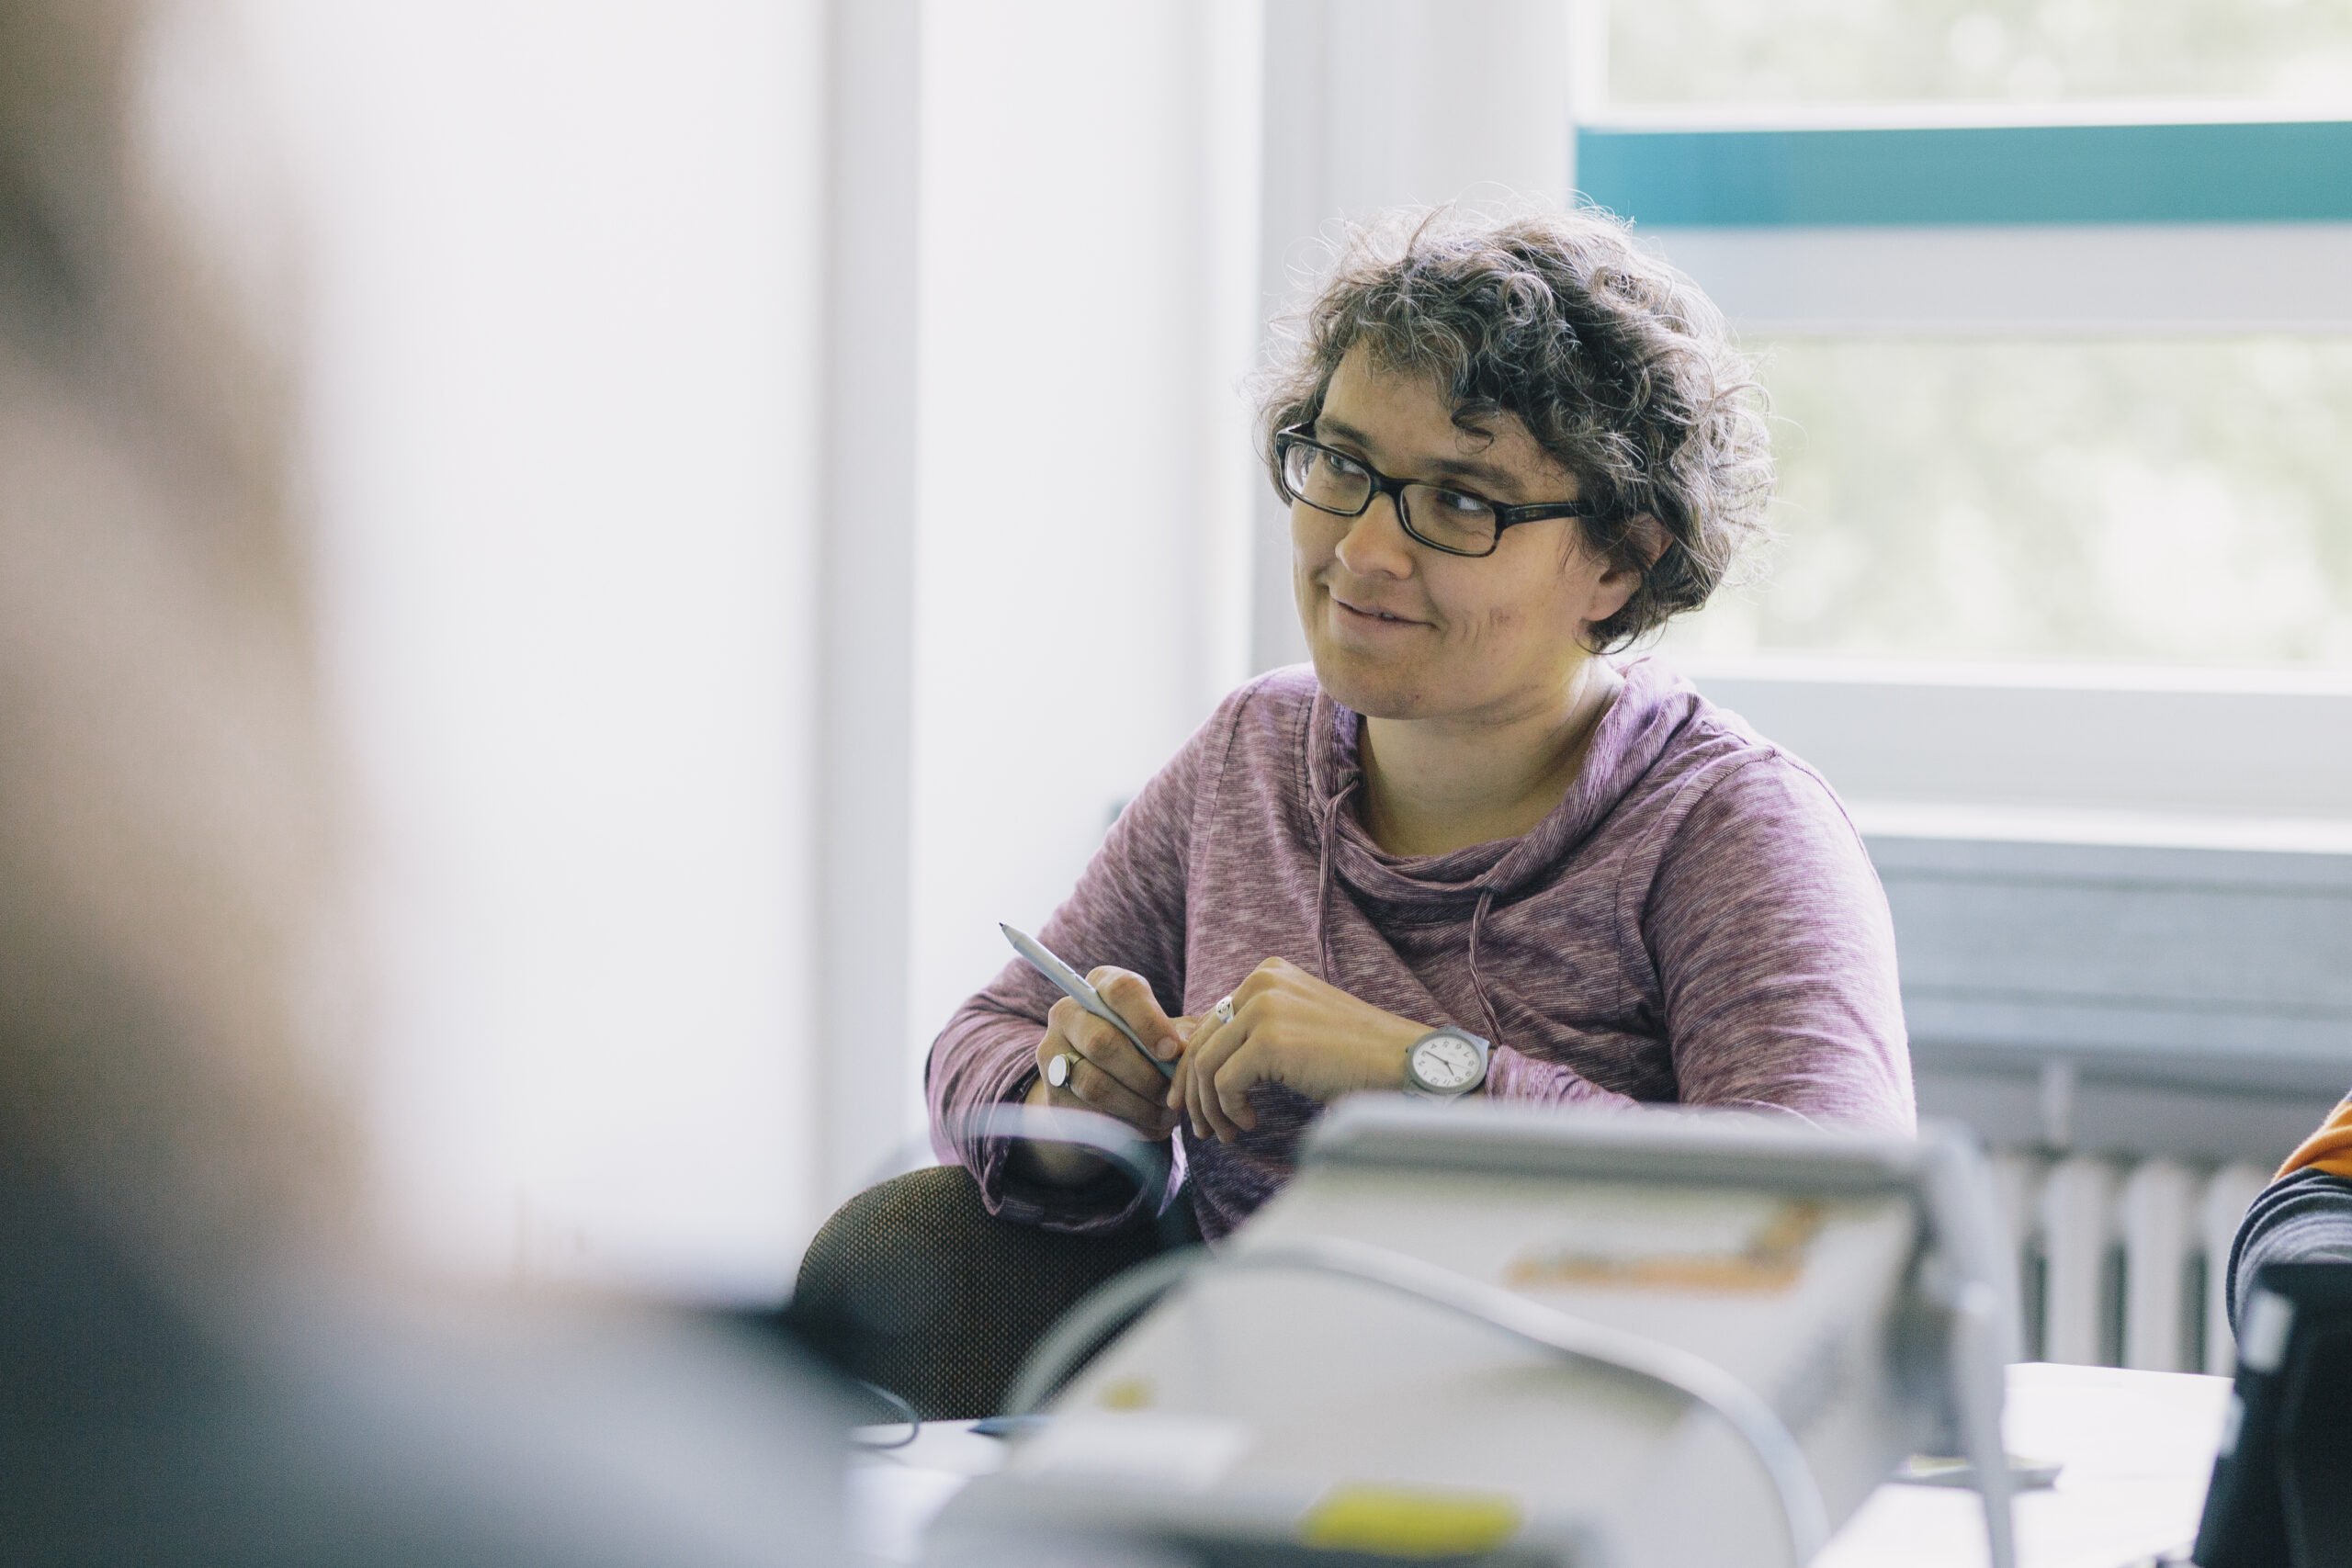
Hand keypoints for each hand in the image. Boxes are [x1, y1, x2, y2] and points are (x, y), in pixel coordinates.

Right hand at [1015, 967, 1190, 1186]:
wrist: (1106, 1087)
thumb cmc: (1147, 1050)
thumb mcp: (1166, 1034)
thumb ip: (1182, 1034)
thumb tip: (1191, 1046)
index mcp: (1099, 986)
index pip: (1122, 991)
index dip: (1149, 1022)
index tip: (1172, 1051)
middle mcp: (1067, 1014)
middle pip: (1102, 1042)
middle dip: (1145, 1074)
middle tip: (1172, 1092)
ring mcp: (1052, 1054)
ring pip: (1094, 1084)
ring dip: (1138, 1104)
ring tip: (1166, 1114)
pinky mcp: (1053, 1094)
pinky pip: (1089, 1114)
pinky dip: (1125, 1124)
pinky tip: (1148, 1125)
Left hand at [1168, 956, 1428, 1142]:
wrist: (1403, 1063)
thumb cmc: (1357, 1055)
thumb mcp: (1300, 1025)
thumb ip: (1257, 1030)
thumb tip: (1207, 1065)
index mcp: (1268, 973)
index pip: (1211, 1022)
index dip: (1195, 1068)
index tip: (1195, 1102)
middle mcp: (1262, 982)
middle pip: (1202, 1043)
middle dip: (1195, 1092)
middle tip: (1202, 1127)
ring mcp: (1264, 1009)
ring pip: (1206, 1066)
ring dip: (1211, 1108)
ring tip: (1227, 1132)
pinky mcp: (1269, 1041)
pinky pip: (1224, 1084)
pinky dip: (1231, 1110)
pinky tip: (1251, 1123)